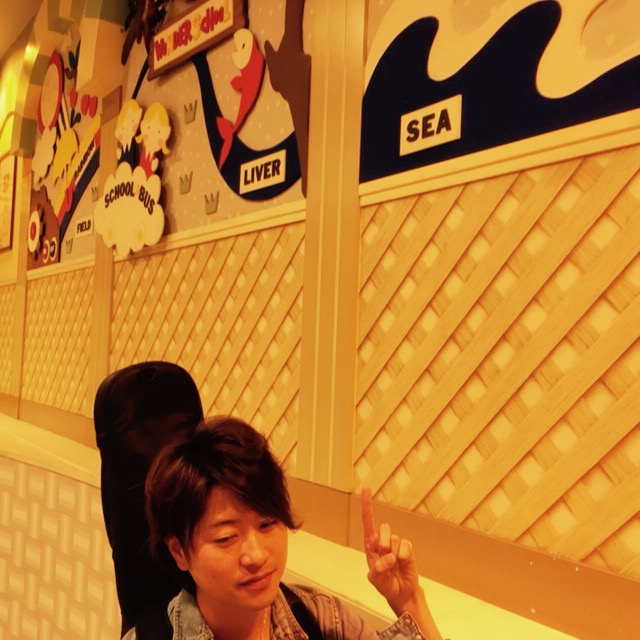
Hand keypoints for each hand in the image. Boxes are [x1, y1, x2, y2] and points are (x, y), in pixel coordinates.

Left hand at [361, 487, 420, 614]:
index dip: (367, 504)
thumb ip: (378, 569)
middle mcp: (382, 541)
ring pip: (395, 539)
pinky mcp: (407, 548)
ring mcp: (395, 544)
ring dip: (394, 554)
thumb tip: (388, 557)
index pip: (368, 521)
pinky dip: (404, 557)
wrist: (401, 593)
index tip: (366, 488)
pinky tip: (403, 564)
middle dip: (384, 545)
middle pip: (384, 529)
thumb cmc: (385, 584)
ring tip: (394, 565)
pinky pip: (406, 546)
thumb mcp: (376, 580)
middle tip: (386, 560)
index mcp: (370, 545)